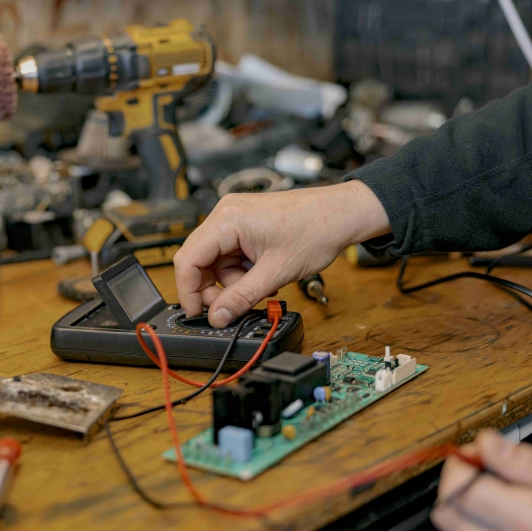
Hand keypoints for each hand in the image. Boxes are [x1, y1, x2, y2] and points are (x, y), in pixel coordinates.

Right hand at [173, 180, 390, 326]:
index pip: (188, 258)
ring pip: (215, 260)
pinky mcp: (245, 223)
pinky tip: (262, 275)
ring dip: (231, 281)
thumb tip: (218, 317)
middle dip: (212, 288)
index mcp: (227, 219)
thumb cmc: (316, 229)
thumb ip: (241, 297)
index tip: (197, 314)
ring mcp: (235, 217)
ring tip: (260, 286)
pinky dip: (241, 270)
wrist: (343, 214)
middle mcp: (226, 213)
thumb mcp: (275, 273)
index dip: (189, 291)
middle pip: (199, 259)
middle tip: (230, 307)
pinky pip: (230, 253)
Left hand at [432, 428, 531, 530]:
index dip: (458, 465)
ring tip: (494, 499)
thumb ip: (525, 460)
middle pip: (447, 515)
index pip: (459, 490)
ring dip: (462, 512)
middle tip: (478, 472)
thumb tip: (485, 443)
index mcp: (530, 524)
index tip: (471, 455)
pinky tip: (499, 524)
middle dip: (454, 486)